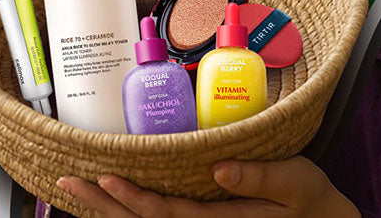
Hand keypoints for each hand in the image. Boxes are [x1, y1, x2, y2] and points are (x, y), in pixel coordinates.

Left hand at [57, 156, 358, 217]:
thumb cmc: (313, 204)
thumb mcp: (296, 184)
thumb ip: (258, 178)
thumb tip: (218, 168)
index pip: (166, 214)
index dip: (132, 198)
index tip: (105, 178)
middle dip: (103, 204)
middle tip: (68, 181)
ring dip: (107, 211)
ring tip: (75, 190)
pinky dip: (129, 215)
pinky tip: (108, 204)